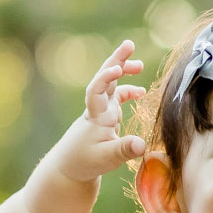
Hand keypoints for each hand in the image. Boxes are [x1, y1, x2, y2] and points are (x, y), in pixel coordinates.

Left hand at [51, 39, 145, 181]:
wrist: (69, 168)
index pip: (96, 91)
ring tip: (139, 64)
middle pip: (104, 78)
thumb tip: (142, 145)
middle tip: (129, 44)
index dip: (105, 78)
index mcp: (96, 116)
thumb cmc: (85, 163)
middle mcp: (98, 109)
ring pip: (110, 85)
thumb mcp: (107, 159)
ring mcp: (101, 111)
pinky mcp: (105, 117)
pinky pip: (116, 98)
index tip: (117, 69)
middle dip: (116, 60)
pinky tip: (140, 92)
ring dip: (122, 71)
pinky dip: (127, 92)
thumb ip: (124, 150)